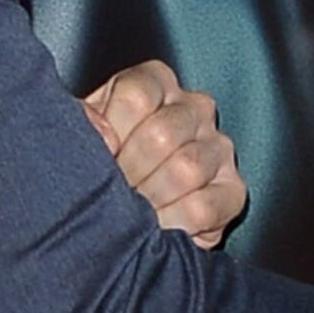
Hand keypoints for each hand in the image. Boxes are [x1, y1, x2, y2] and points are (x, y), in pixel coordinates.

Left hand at [85, 57, 245, 247]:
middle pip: (161, 133)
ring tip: (129, 215)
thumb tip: (104, 137)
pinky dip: (171, 223)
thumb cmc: (100, 166)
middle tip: (109, 196)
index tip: (96, 159)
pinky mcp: (233, 191)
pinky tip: (154, 229)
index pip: (136, 94)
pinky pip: (204, 207)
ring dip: (148, 200)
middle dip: (127, 173)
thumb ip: (82, 122)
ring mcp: (219, 148)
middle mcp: (195, 107)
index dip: (111, 132)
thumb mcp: (80, 135)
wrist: (122, 214)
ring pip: (186, 169)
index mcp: (156, 83)